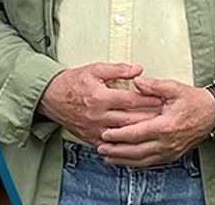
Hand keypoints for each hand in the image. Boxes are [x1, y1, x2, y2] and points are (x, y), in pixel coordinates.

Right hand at [38, 63, 164, 146]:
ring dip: (140, 133)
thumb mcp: (94, 69)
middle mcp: (98, 115)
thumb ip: (117, 69)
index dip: (149, 100)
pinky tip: (135, 143)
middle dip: (151, 119)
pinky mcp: (90, 137)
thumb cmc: (71, 82)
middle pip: (132, 120)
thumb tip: (138, 70)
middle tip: (165, 117)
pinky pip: (111, 145)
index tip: (162, 100)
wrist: (49, 96)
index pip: (132, 100)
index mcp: (100, 97)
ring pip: (124, 135)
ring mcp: (94, 128)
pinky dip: (124, 144)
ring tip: (155, 130)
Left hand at [96, 76, 214, 166]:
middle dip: (117, 150)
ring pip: (143, 160)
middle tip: (100, 147)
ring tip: (107, 156)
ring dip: (124, 159)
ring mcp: (171, 150)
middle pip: (137, 150)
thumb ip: (154, 85)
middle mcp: (168, 142)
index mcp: (166, 125)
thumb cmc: (193, 101)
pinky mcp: (172, 155)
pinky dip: (136, 163)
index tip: (105, 133)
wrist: (212, 113)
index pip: (137, 133)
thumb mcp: (174, 88)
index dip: (120, 135)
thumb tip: (137, 81)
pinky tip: (125, 160)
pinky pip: (151, 162)